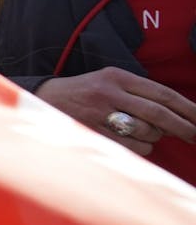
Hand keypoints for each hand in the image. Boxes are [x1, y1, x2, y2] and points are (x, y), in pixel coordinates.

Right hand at [36, 67, 195, 155]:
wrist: (43, 100)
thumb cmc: (84, 92)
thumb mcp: (109, 81)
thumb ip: (138, 92)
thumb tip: (174, 112)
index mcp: (116, 77)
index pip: (161, 93)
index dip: (186, 107)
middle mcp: (109, 93)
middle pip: (158, 113)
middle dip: (182, 126)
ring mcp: (99, 114)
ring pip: (145, 131)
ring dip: (155, 137)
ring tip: (150, 134)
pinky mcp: (93, 132)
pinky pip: (131, 146)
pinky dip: (142, 147)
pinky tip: (137, 142)